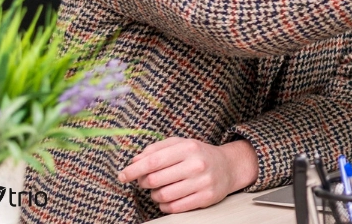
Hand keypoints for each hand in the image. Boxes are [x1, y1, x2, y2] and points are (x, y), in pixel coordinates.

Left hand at [118, 137, 258, 213]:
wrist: (228, 167)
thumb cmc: (198, 154)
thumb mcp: (180, 144)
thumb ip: (156, 149)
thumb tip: (134, 162)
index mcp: (188, 148)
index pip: (153, 161)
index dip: (133, 170)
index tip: (122, 175)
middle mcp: (196, 164)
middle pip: (154, 180)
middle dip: (143, 182)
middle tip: (145, 181)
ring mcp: (202, 182)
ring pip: (162, 196)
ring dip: (154, 195)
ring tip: (159, 189)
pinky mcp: (206, 198)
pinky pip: (174, 207)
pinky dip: (165, 205)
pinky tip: (169, 198)